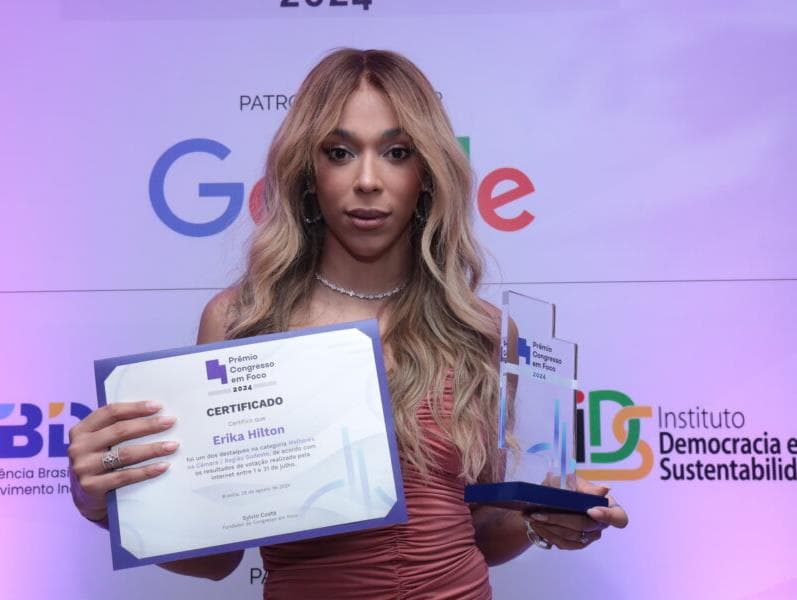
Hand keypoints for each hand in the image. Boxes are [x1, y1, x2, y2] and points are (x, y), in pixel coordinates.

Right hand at [67, 401, 177, 522]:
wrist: (85, 496)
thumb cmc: (100, 461)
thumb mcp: (101, 442)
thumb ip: (117, 428)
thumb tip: (156, 414)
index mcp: (81, 430)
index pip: (110, 412)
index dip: (135, 408)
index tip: (158, 406)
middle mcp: (79, 447)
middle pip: (120, 431)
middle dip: (149, 425)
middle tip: (170, 422)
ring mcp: (83, 467)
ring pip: (125, 454)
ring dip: (152, 449)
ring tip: (173, 445)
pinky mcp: (92, 487)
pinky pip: (125, 476)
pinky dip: (147, 471)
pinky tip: (163, 466)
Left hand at [526, 477, 627, 549]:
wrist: (545, 501)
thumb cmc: (563, 486)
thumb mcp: (570, 480)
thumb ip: (585, 487)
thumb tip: (603, 489)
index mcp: (606, 505)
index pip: (619, 518)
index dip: (608, 516)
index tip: (591, 510)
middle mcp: (601, 523)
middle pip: (586, 526)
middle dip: (561, 518)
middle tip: (540, 513)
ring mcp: (589, 536)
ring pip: (572, 536)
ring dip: (550, 526)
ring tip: (533, 517)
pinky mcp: (576, 544)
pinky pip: (564, 543)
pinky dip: (548, 533)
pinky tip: (537, 525)